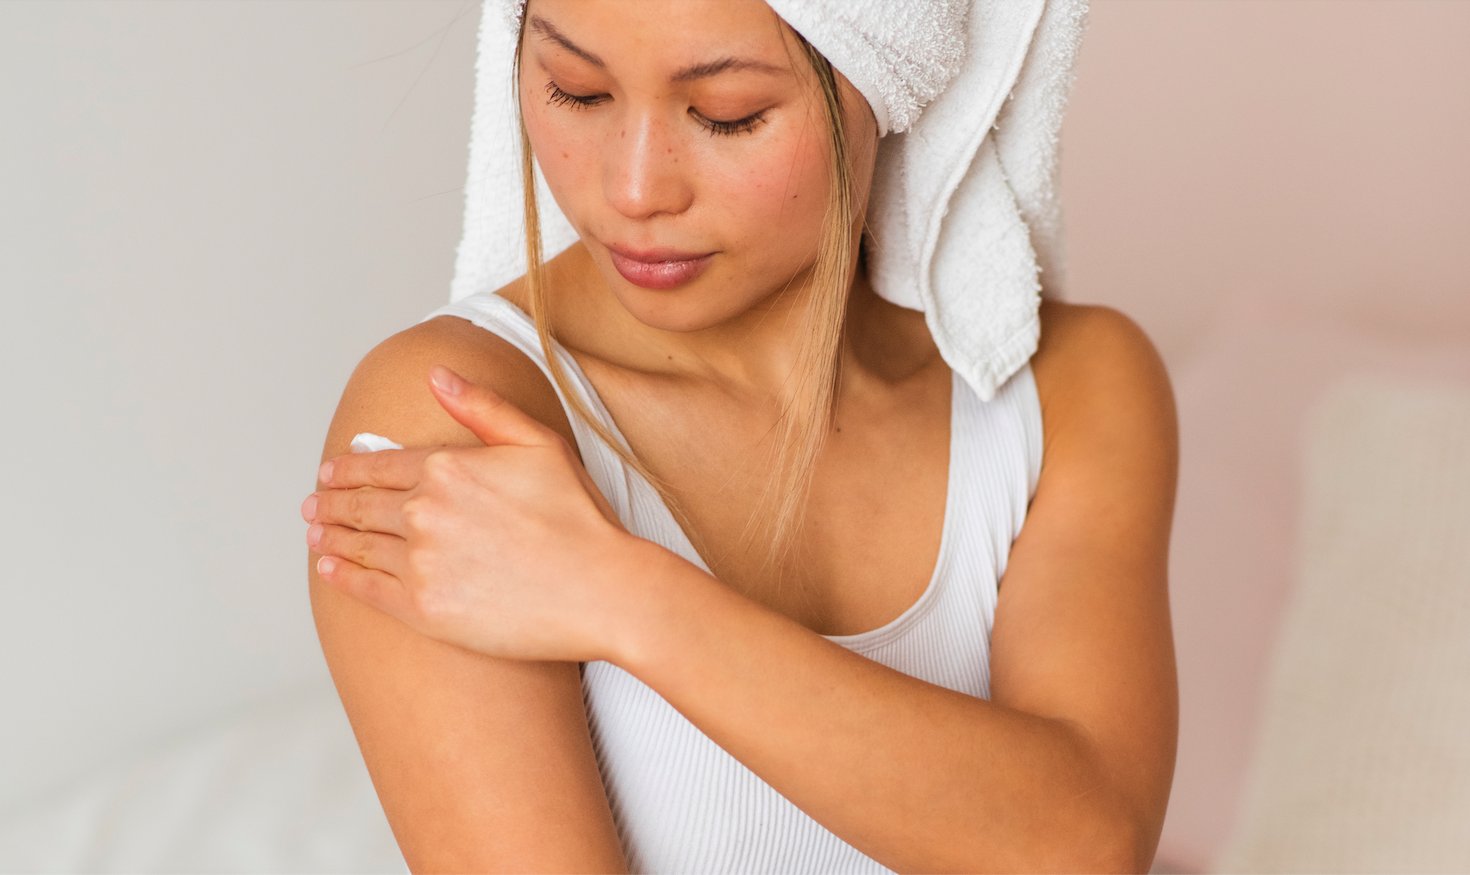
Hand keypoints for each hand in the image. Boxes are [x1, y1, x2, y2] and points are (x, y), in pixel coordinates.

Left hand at [302, 364, 643, 663]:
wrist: (599, 590)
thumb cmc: (579, 517)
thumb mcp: (538, 444)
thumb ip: (483, 407)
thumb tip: (436, 373)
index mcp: (447, 467)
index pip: (380, 464)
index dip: (349, 468)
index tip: (331, 472)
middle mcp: (424, 512)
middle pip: (361, 504)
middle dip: (331, 502)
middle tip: (313, 504)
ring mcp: (420, 563)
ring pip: (358, 545)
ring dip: (331, 537)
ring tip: (316, 534)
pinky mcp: (423, 609)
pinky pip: (368, 589)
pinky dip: (343, 576)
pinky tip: (331, 569)